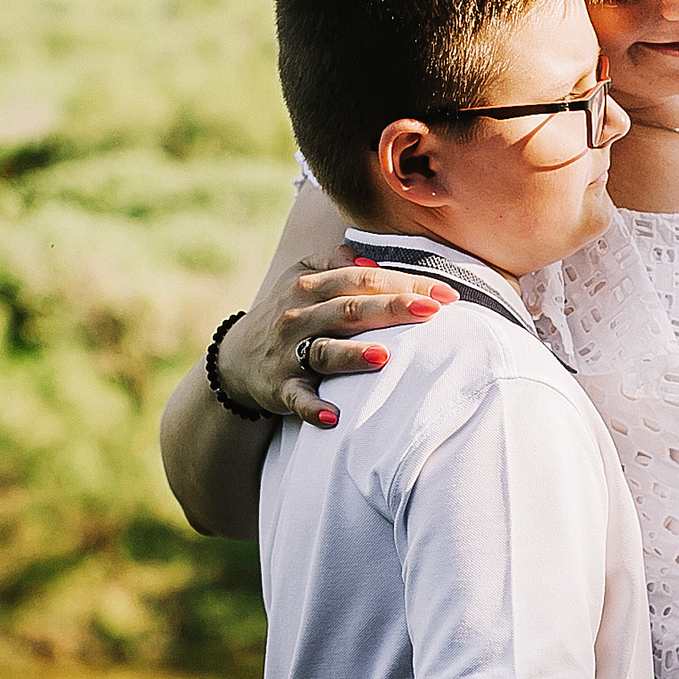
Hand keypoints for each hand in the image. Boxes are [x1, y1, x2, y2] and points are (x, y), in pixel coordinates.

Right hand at [215, 250, 462, 425]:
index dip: (404, 283)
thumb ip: (336, 262)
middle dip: (391, 309)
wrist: (234, 359)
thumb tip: (376, 261)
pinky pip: (297, 398)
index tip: (445, 294)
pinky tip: (334, 417)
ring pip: (324, 351)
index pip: (364, 279)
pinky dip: (313, 408)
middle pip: (350, 309)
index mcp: (311, 286)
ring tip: (383, 356)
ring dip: (352, 355)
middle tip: (431, 311)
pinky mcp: (279, 387)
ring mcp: (288, 353)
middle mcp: (299, 316)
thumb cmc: (288, 315)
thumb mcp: (302, 278)